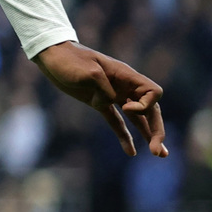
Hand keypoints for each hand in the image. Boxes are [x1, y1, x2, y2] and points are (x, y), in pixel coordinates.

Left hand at [33, 41, 166, 158]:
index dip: (145, 105)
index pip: (153, 92)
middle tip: (158, 152)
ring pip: (138, 118)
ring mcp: (113, 95)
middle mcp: (124, 86)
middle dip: (156, 130)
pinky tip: (131, 152)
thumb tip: (112, 102)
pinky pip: (117, 122)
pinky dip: (124, 136)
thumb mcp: (88, 72)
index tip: (124, 107)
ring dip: (148, 135)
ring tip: (159, 154)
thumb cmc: (70, 60)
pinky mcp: (99, 103)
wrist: (53, 57)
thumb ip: (103, 89)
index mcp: (126, 76)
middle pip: (151, 109)